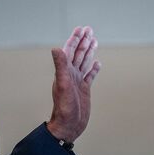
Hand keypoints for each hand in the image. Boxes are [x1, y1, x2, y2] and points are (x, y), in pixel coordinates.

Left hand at [46, 26, 100, 142]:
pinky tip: (98, 63)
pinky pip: (90, 76)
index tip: (81, 28)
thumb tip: (56, 48)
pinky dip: (94, 68)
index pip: (70, 50)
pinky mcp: (84, 89)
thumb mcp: (63, 85)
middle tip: (89, 29)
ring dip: (89, 51)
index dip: (75, 38)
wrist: (68, 126)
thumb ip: (60, 66)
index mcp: (65, 71)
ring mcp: (78, 81)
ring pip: (84, 62)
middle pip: (78, 53)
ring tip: (94, 40)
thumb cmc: (64, 108)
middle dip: (84, 41)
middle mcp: (71, 74)